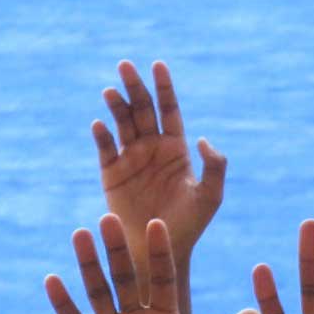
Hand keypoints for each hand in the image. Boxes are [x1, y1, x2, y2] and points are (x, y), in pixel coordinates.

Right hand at [45, 215, 256, 313]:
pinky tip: (53, 280)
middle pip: (126, 279)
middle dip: (119, 251)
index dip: (160, 254)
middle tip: (110, 219)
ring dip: (89, 266)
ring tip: (80, 236)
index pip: (163, 281)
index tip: (157, 224)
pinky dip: (64, 304)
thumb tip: (255, 313)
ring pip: (98, 293)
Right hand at [94, 61, 226, 266]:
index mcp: (176, 149)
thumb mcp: (210, 197)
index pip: (170, 110)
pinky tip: (99, 125)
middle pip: (143, 109)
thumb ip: (214, 167)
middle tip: (126, 66)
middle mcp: (152, 148)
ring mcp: (130, 157)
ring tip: (111, 92)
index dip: (164, 87)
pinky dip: (102, 135)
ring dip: (117, 106)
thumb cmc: (189, 225)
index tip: (158, 65)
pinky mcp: (111, 172)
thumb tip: (202, 138)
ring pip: (122, 122)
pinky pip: (105, 147)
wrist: (160, 248)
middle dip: (135, 87)